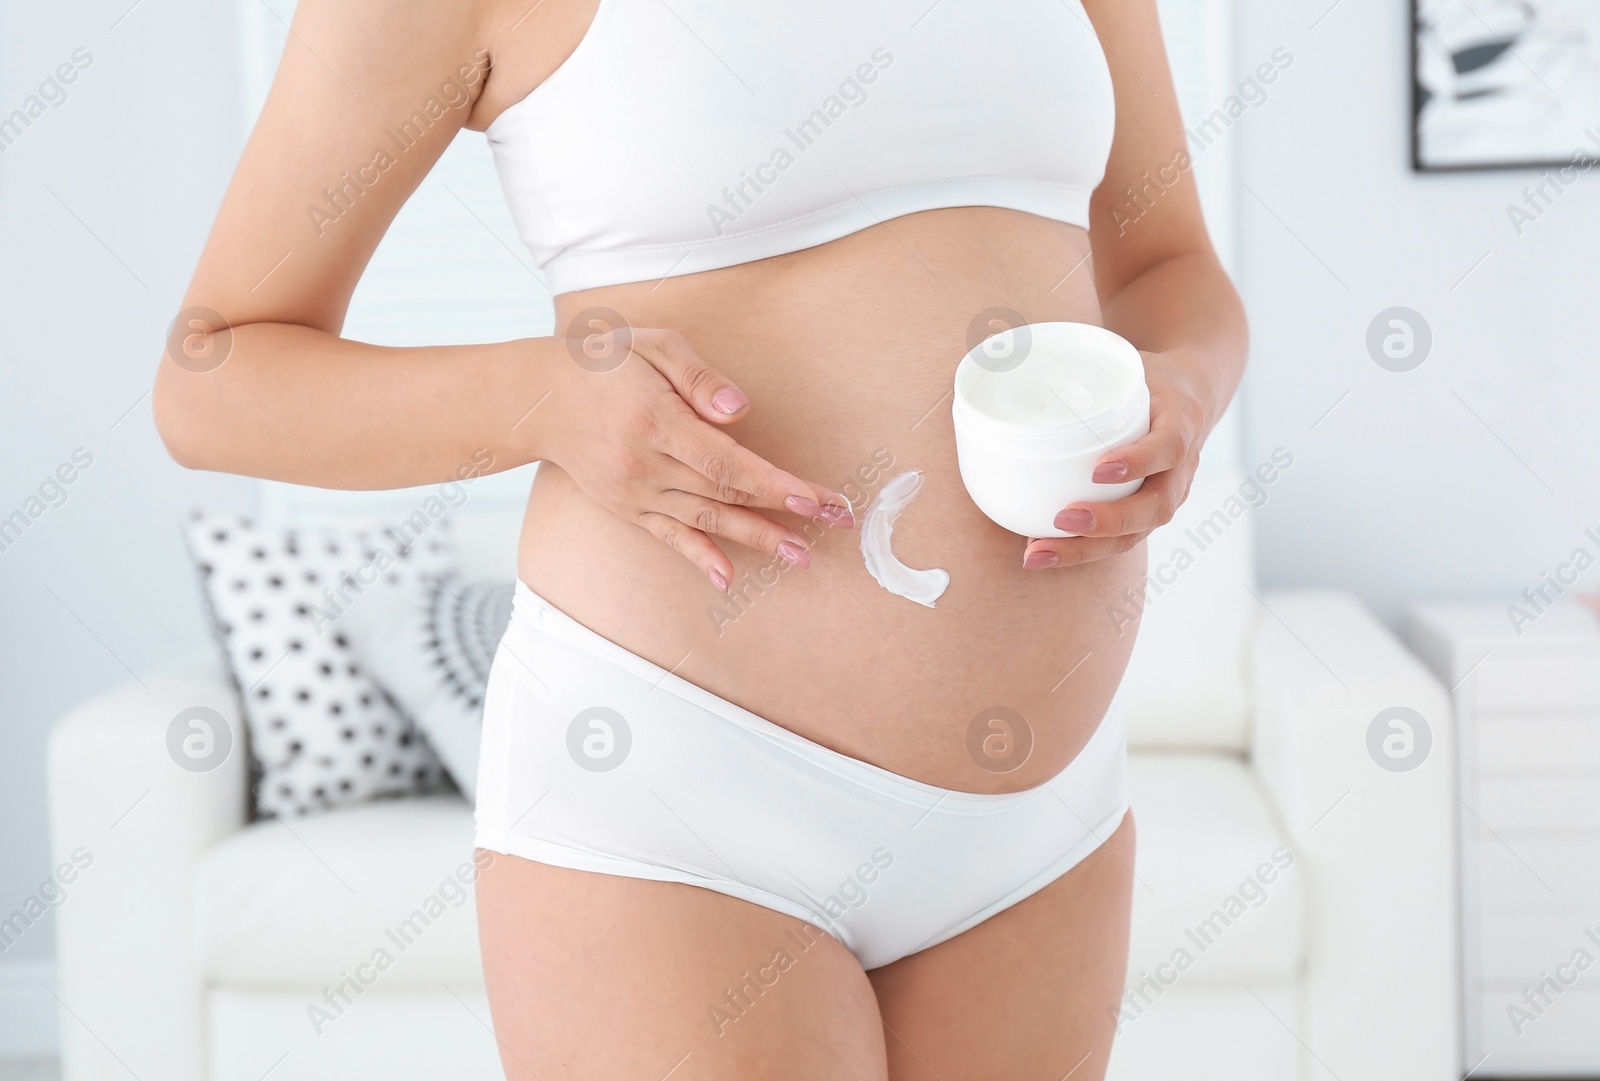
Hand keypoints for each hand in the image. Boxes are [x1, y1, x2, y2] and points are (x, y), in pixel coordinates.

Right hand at [540, 327, 853, 590]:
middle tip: (835, 524)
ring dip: (756, 539)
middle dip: (783, 511)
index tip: (813, 497)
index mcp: (657, 421)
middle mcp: (646, 464)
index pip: (726, 461)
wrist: (538, 398)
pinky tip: (727, 577)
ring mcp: (635, 491)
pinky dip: (699, 556)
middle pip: (725, 493)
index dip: (772, 483)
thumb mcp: (653, 346)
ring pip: (705, 519)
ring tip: (801, 556)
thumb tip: (739, 411)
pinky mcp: (627, 508)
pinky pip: (668, 536)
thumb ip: (699, 378)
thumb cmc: (604, 362)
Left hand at [1021, 350, 1207, 568]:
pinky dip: (1081, 550)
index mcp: (1181, 424)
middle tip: (1062, 518)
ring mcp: (1167, 496)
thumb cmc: (1151, 380)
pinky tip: (1041, 551)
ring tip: (1036, 552)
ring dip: (1085, 549)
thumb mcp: (1133, 365)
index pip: (1168, 447)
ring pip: (1135, 535)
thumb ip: (1093, 365)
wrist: (1192, 396)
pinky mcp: (1147, 513)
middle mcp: (1181, 470)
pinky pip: (1119, 541)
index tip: (1100, 469)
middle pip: (1155, 507)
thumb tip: (1014, 347)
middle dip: (1108, 520)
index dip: (1138, 461)